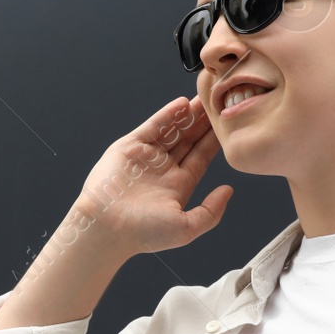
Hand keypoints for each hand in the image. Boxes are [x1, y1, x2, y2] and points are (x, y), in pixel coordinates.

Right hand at [71, 94, 231, 256]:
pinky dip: (167, 114)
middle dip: (203, 123)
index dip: (214, 141)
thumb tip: (228, 191)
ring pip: (172, 129)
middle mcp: (163, 168)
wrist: (106, 228)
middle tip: (219, 105)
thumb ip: (211, 211)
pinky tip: (182, 104)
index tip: (228, 127)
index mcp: (178, 185)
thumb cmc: (142, 234)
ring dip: (188, 115)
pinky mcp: (130, 147)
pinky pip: (152, 126)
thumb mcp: (186, 228)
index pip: (201, 156)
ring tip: (204, 99)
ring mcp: (147, 156)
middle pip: (189, 139)